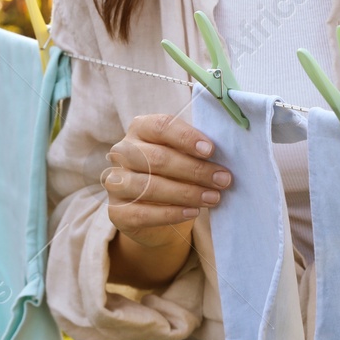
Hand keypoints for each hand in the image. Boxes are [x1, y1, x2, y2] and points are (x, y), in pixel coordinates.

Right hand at [103, 113, 231, 249]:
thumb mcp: (184, 154)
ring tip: (213, 197)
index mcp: (140, 129)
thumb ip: (197, 149)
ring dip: (186, 193)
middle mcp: (122, 152)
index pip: (161, 126)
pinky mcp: (116, 212)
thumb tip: (225, 153)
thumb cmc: (175, 172)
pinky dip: (171, 213)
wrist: (157, 211)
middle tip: (223, 179)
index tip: (211, 150)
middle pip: (157, 158)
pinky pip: (143, 213)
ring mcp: (115, 182)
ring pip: (149, 186)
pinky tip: (193, 212)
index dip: (186, 137)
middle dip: (194, 170)